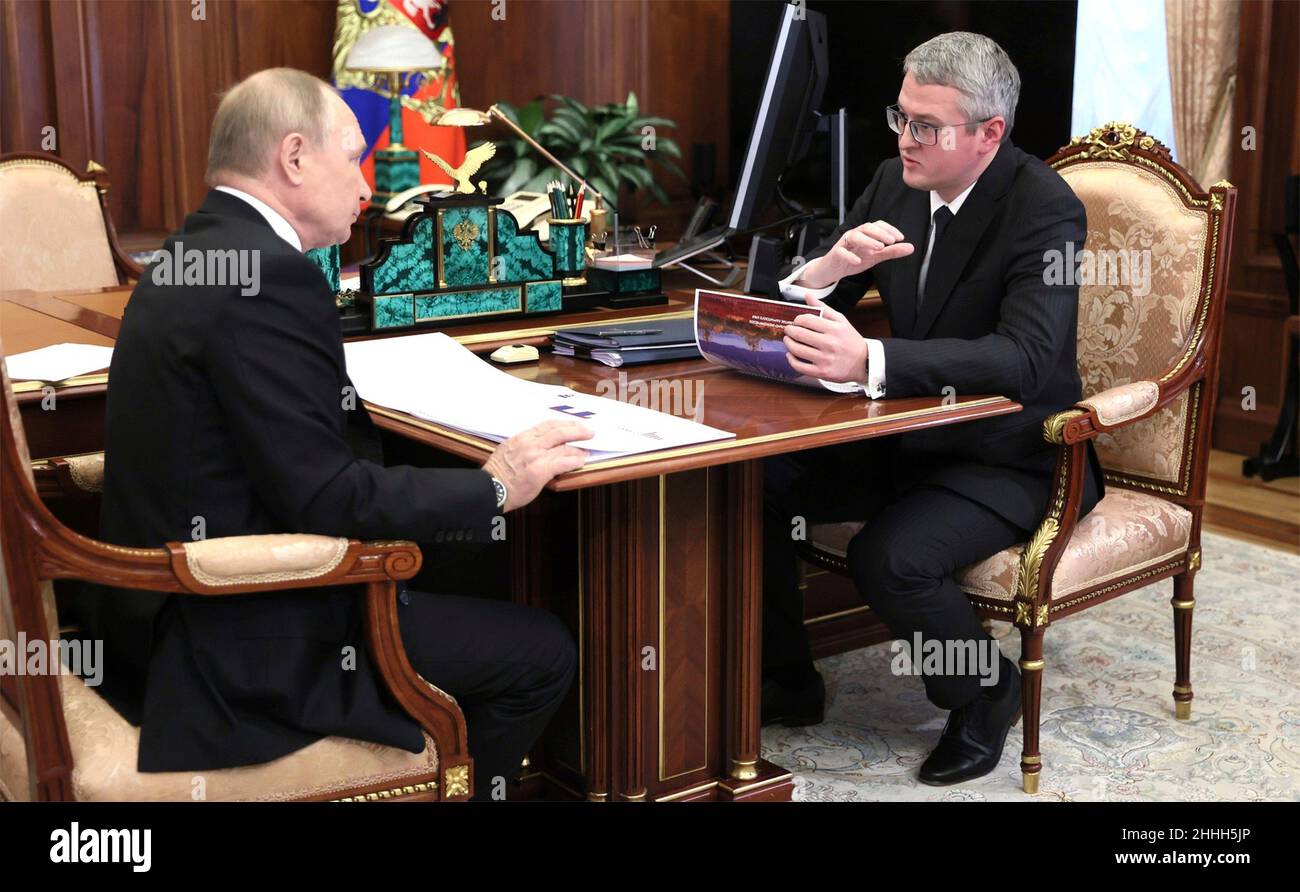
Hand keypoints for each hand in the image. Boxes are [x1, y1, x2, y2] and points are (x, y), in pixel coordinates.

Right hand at [482, 420, 593, 510]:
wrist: (490, 489)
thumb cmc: (498, 475)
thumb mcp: (508, 451)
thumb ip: (525, 446)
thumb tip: (541, 446)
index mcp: (521, 437)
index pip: (547, 424)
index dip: (564, 423)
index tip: (573, 424)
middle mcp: (529, 443)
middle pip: (559, 431)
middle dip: (577, 429)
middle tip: (588, 432)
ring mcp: (535, 456)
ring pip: (563, 446)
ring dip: (578, 448)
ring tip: (586, 451)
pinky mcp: (540, 470)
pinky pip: (563, 462)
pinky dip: (575, 460)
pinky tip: (581, 461)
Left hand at [783, 291, 867, 382]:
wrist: (864, 362)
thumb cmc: (850, 340)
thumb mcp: (841, 321)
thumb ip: (824, 308)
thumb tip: (808, 296)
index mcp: (834, 329)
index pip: (807, 320)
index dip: (797, 319)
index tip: (796, 321)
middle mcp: (830, 344)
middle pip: (800, 334)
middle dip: (790, 330)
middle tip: (788, 330)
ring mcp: (825, 359)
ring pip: (797, 350)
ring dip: (788, 343)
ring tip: (788, 340)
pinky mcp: (822, 372)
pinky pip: (800, 366)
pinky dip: (791, 360)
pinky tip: (790, 355)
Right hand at [795, 219, 912, 288]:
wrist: (832, 270)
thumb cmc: (853, 259)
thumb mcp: (875, 257)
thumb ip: (891, 252)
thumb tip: (910, 247)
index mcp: (864, 234)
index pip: (877, 225)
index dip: (889, 229)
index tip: (900, 238)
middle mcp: (854, 235)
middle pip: (866, 227)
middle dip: (880, 233)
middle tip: (891, 241)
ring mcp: (843, 244)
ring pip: (854, 236)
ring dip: (867, 241)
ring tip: (878, 248)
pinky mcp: (835, 254)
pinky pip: (841, 252)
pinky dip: (850, 256)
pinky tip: (858, 261)